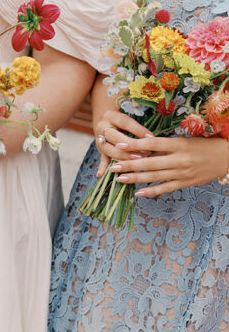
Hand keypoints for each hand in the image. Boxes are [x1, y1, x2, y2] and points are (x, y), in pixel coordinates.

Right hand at [93, 108, 152, 176]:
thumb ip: (138, 127)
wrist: (106, 122)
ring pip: (108, 149)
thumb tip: (153, 139)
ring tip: (135, 162)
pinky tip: (101, 174)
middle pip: (114, 136)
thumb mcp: (129, 118)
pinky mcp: (100, 150)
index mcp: (111, 116)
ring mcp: (99, 139)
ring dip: (121, 156)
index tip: (151, 137)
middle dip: (129, 145)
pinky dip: (102, 167)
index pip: (125, 122)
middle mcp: (103, 127)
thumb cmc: (123, 121)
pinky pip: (101, 159)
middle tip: (143, 153)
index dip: (138, 130)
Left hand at [109, 135, 228, 195]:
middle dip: (129, 165)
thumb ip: (166, 145)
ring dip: (135, 178)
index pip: (153, 143)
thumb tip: (143, 148)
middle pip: (149, 162)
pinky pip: (165, 188)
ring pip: (154, 176)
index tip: (120, 145)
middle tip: (113, 166)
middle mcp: (179, 159)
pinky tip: (138, 192)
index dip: (135, 144)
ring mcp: (182, 173)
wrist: (226, 157)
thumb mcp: (186, 140)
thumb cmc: (204, 145)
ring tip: (119, 179)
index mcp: (179, 144)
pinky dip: (151, 190)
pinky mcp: (185, 183)